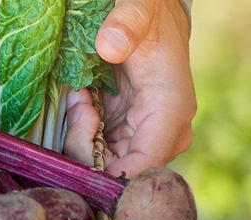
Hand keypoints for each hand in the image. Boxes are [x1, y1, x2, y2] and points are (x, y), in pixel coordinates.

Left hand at [64, 0, 195, 177]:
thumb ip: (125, 26)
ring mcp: (144, 137)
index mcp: (170, 113)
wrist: (155, 19)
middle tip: (79, 105)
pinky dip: (83, 131)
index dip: (105, 173)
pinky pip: (98, 150)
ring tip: (82, 98)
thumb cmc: (150, 19)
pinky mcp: (128, 135)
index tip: (80, 141)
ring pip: (103, 165)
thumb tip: (110, 46)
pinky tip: (83, 102)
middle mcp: (163, 134)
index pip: (141, 168)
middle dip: (85, 146)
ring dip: (82, 136)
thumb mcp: (138, 12)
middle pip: (117, 173)